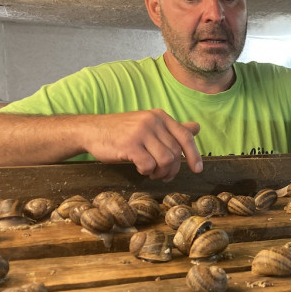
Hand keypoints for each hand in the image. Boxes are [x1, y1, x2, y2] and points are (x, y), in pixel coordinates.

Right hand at [83, 109, 201, 180]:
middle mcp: (153, 121)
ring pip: (165, 160)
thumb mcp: (149, 125)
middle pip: (175, 152)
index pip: (185, 136)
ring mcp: (141, 132)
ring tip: (152, 173)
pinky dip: (147, 171)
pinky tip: (141, 169)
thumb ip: (172, 129)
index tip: (198, 169)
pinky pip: (149, 164)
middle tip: (163, 175)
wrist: (92, 131)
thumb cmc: (122, 131)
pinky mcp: (130, 144)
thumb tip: (196, 128)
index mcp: (160, 116)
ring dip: (160, 172)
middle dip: (172, 169)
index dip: (194, 154)